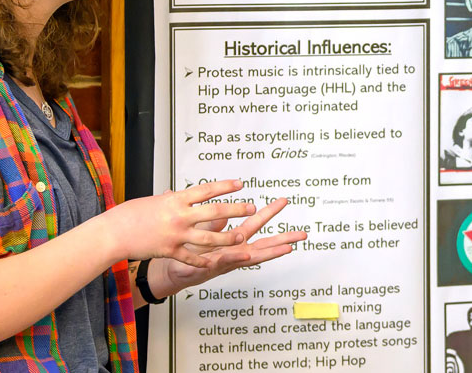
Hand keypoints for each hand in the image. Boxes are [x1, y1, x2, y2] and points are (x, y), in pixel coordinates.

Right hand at [103, 179, 256, 267]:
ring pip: (209, 238)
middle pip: (214, 211)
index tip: (240, 184)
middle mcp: (179, 216)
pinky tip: (214, 263)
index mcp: (176, 199)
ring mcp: (176, 235)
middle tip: (251, 207)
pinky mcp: (169, 251)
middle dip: (235, 209)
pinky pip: (191, 257)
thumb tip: (176, 195)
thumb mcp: (153, 202)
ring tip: (242, 237)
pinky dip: (203, 260)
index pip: (206, 190)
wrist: (113, 232)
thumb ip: (170, 201)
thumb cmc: (130, 214)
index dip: (225, 186)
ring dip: (227, 238)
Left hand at [148, 198, 306, 296]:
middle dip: (282, 236)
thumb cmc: (186, 250)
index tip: (283, 202)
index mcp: (232, 239)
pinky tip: (247, 255)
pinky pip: (225, 262)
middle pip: (262, 241)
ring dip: (270, 252)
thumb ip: (213, 221)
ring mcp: (226, 261)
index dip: (268, 212)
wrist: (169, 269)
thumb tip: (222, 208)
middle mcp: (234, 251)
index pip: (254, 223)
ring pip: (252, 256)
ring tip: (289, 248)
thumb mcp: (203, 230)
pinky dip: (236, 258)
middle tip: (302, 233)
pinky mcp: (211, 267)